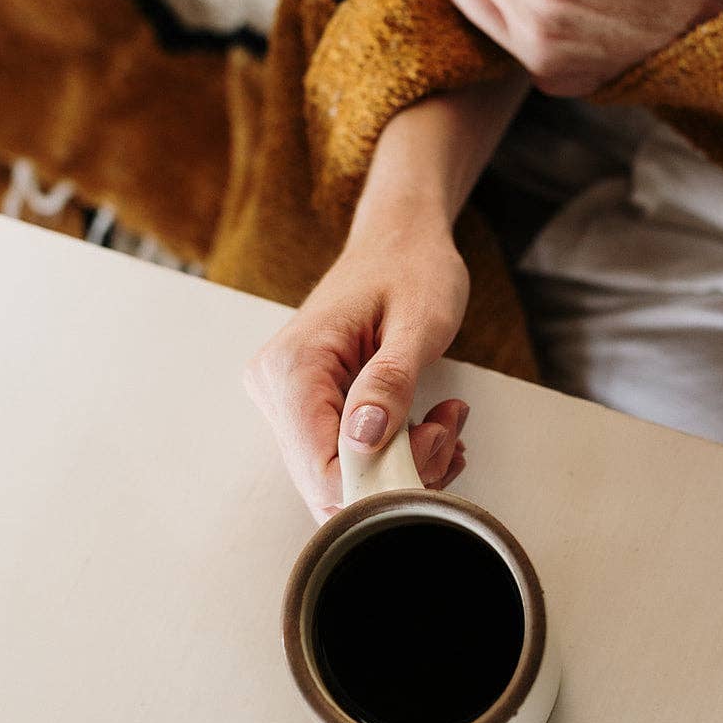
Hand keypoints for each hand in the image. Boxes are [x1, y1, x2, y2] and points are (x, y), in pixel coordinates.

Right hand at [243, 216, 470, 523]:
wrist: (401, 240)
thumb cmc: (411, 268)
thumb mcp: (418, 322)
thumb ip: (392, 381)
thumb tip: (364, 441)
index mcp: (292, 366)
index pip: (320, 471)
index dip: (382, 480)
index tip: (434, 440)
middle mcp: (276, 388)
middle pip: (328, 483)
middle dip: (399, 474)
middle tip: (446, 429)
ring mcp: (288, 400)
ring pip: (341, 478)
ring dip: (404, 465)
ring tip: (445, 421)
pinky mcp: (308, 407)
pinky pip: (347, 459)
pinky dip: (395, 456)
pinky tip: (429, 427)